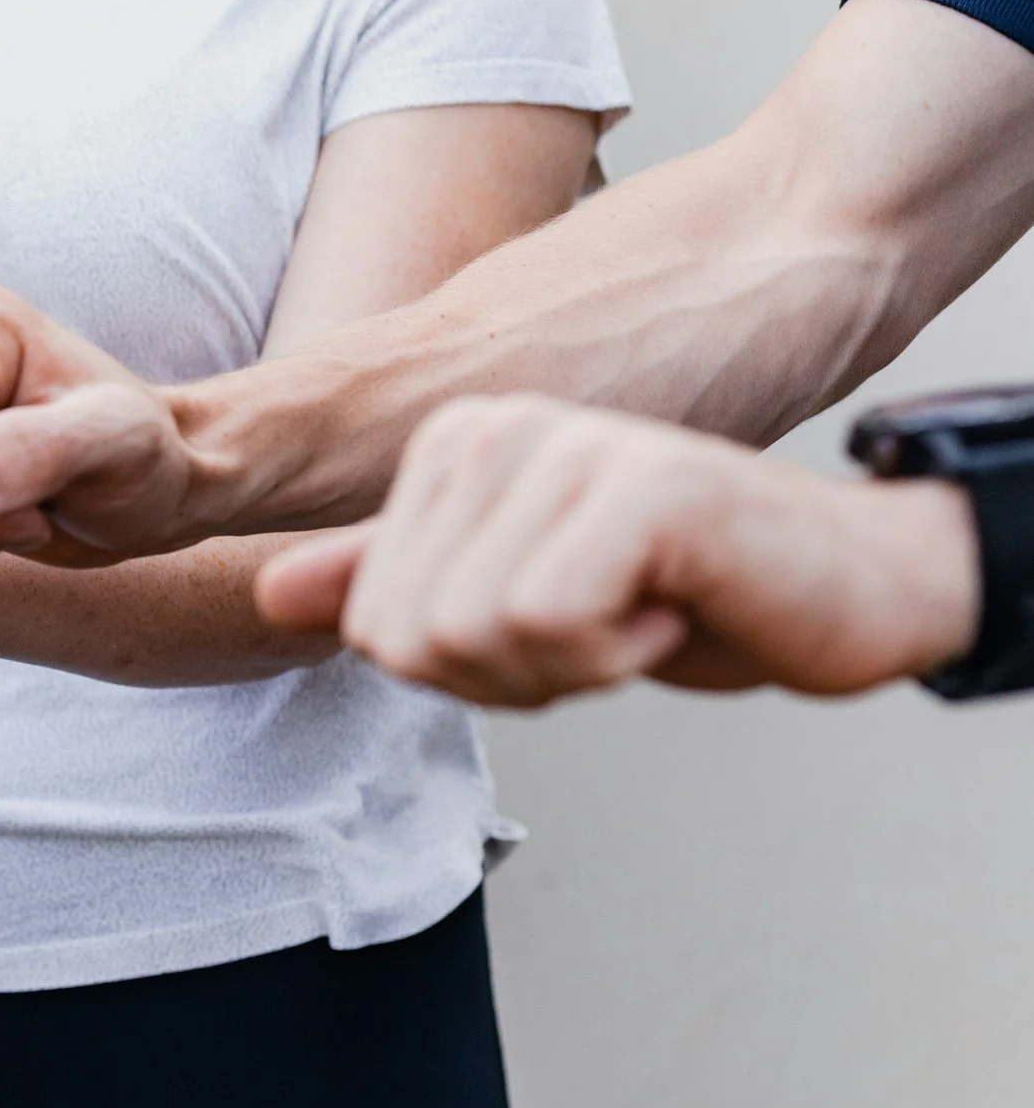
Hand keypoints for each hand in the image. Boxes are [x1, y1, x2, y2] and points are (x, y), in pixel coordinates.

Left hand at [254, 397, 980, 706]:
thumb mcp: (509, 598)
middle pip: (410, 638)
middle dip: (509, 680)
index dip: (467, 672)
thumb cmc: (677, 591)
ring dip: (569, 670)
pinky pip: (547, 625)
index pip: (373, 629)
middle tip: (604, 625)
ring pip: (473, 636)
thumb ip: (389, 587)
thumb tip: (265, 594)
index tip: (557, 624)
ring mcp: (565, 447)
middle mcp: (494, 428)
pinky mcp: (637, 487)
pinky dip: (617, 656)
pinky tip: (673, 607)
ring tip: (639, 610)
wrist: (842, 586)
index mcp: (450, 449)